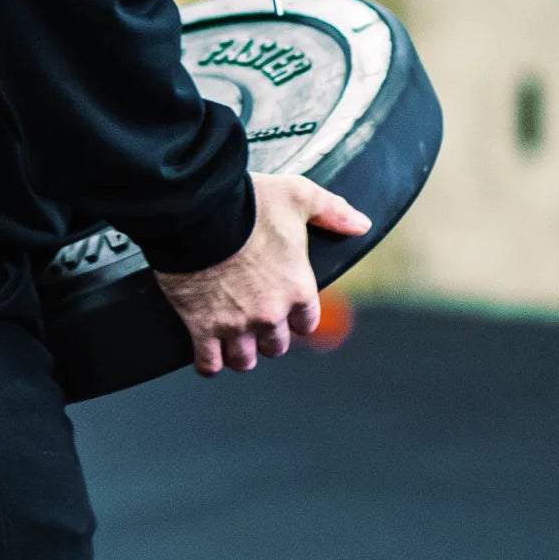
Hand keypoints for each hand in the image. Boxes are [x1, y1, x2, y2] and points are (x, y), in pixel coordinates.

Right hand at [155, 173, 369, 376]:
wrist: (198, 213)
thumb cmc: (247, 204)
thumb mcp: (298, 196)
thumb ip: (333, 212)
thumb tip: (360, 225)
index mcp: (297, 288)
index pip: (306, 323)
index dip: (296, 318)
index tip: (286, 310)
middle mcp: (270, 313)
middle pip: (276, 346)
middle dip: (267, 337)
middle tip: (255, 322)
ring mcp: (236, 324)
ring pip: (244, 360)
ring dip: (239, 353)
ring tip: (231, 342)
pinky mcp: (202, 328)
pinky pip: (209, 362)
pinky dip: (208, 362)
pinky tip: (207, 352)